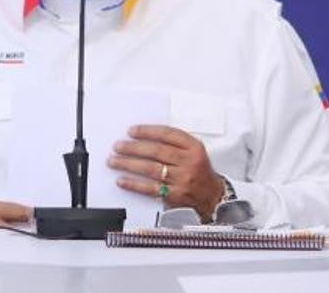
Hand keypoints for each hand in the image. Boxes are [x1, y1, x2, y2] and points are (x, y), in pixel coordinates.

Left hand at [109, 125, 223, 220]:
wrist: (213, 197)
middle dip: (133, 147)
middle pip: (156, 151)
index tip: (132, 131)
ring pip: (151, 169)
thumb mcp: (195, 152)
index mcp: (194, 148)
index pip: (167, 134)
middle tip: (118, 146)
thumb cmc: (200, 172)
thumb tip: (145, 137)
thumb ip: (175, 143)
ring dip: (129, 164)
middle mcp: (189, 162)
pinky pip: (150, 188)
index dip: (147, 131)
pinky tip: (122, 180)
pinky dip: (134, 184)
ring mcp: (182, 180)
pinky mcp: (175, 195)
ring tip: (114, 161)